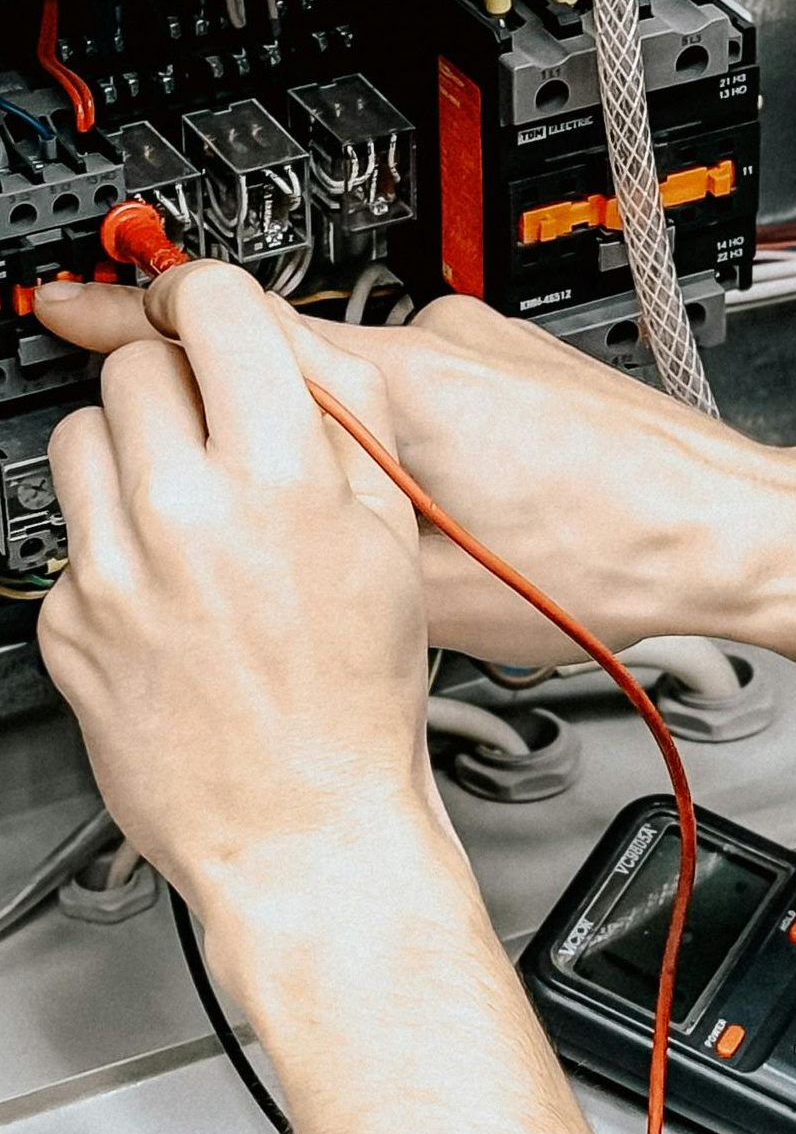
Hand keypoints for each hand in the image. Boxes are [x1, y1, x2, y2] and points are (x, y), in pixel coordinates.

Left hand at [38, 265, 446, 971]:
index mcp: (279, 478)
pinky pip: (72, 538)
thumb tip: (289, 354)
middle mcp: (184, 513)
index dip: (211, 302)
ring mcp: (113, 569)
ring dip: (129, 456)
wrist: (305, 832)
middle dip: (176, 389)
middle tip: (211, 437)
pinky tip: (169, 598)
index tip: (205, 314)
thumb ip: (344, 428)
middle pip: (138, 368)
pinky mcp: (66, 622)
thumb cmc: (355, 706)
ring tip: (181, 513)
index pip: (214, 309)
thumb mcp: (391, 544)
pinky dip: (113, 551)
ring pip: (85, 438)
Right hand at [39, 283, 795, 665]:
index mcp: (396, 392)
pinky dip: (405, 435)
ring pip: (358, 378)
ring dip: (340, 439)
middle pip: (283, 351)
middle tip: (201, 452)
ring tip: (383, 520)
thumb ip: (333, 544)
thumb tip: (260, 537)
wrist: (734, 536)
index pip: (227, 326)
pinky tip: (448, 506)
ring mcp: (478, 341)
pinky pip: (420, 384)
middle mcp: (433, 343)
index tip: (72, 310)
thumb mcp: (433, 596)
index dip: (134, 321)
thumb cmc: (614, 569)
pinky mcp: (515, 358)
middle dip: (238, 405)